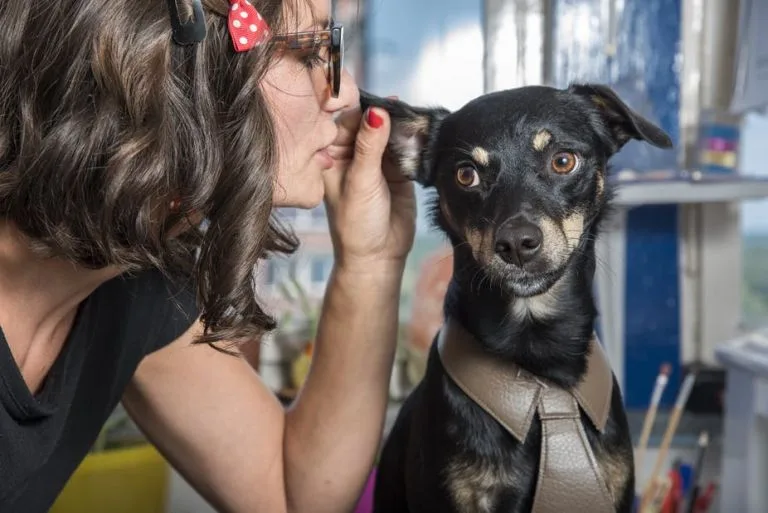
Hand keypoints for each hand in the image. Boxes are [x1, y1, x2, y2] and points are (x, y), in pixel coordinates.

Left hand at [323, 104, 416, 272]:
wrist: (378, 255)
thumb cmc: (356, 224)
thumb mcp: (361, 181)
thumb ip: (370, 146)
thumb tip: (377, 111)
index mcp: (332, 155)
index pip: (347, 121)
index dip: (364, 110)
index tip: (382, 103)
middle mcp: (353, 154)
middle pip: (372, 122)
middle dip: (387, 115)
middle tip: (403, 108)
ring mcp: (377, 161)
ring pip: (391, 133)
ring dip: (402, 127)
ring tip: (414, 120)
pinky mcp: (399, 170)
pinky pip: (407, 148)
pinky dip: (414, 141)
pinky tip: (420, 134)